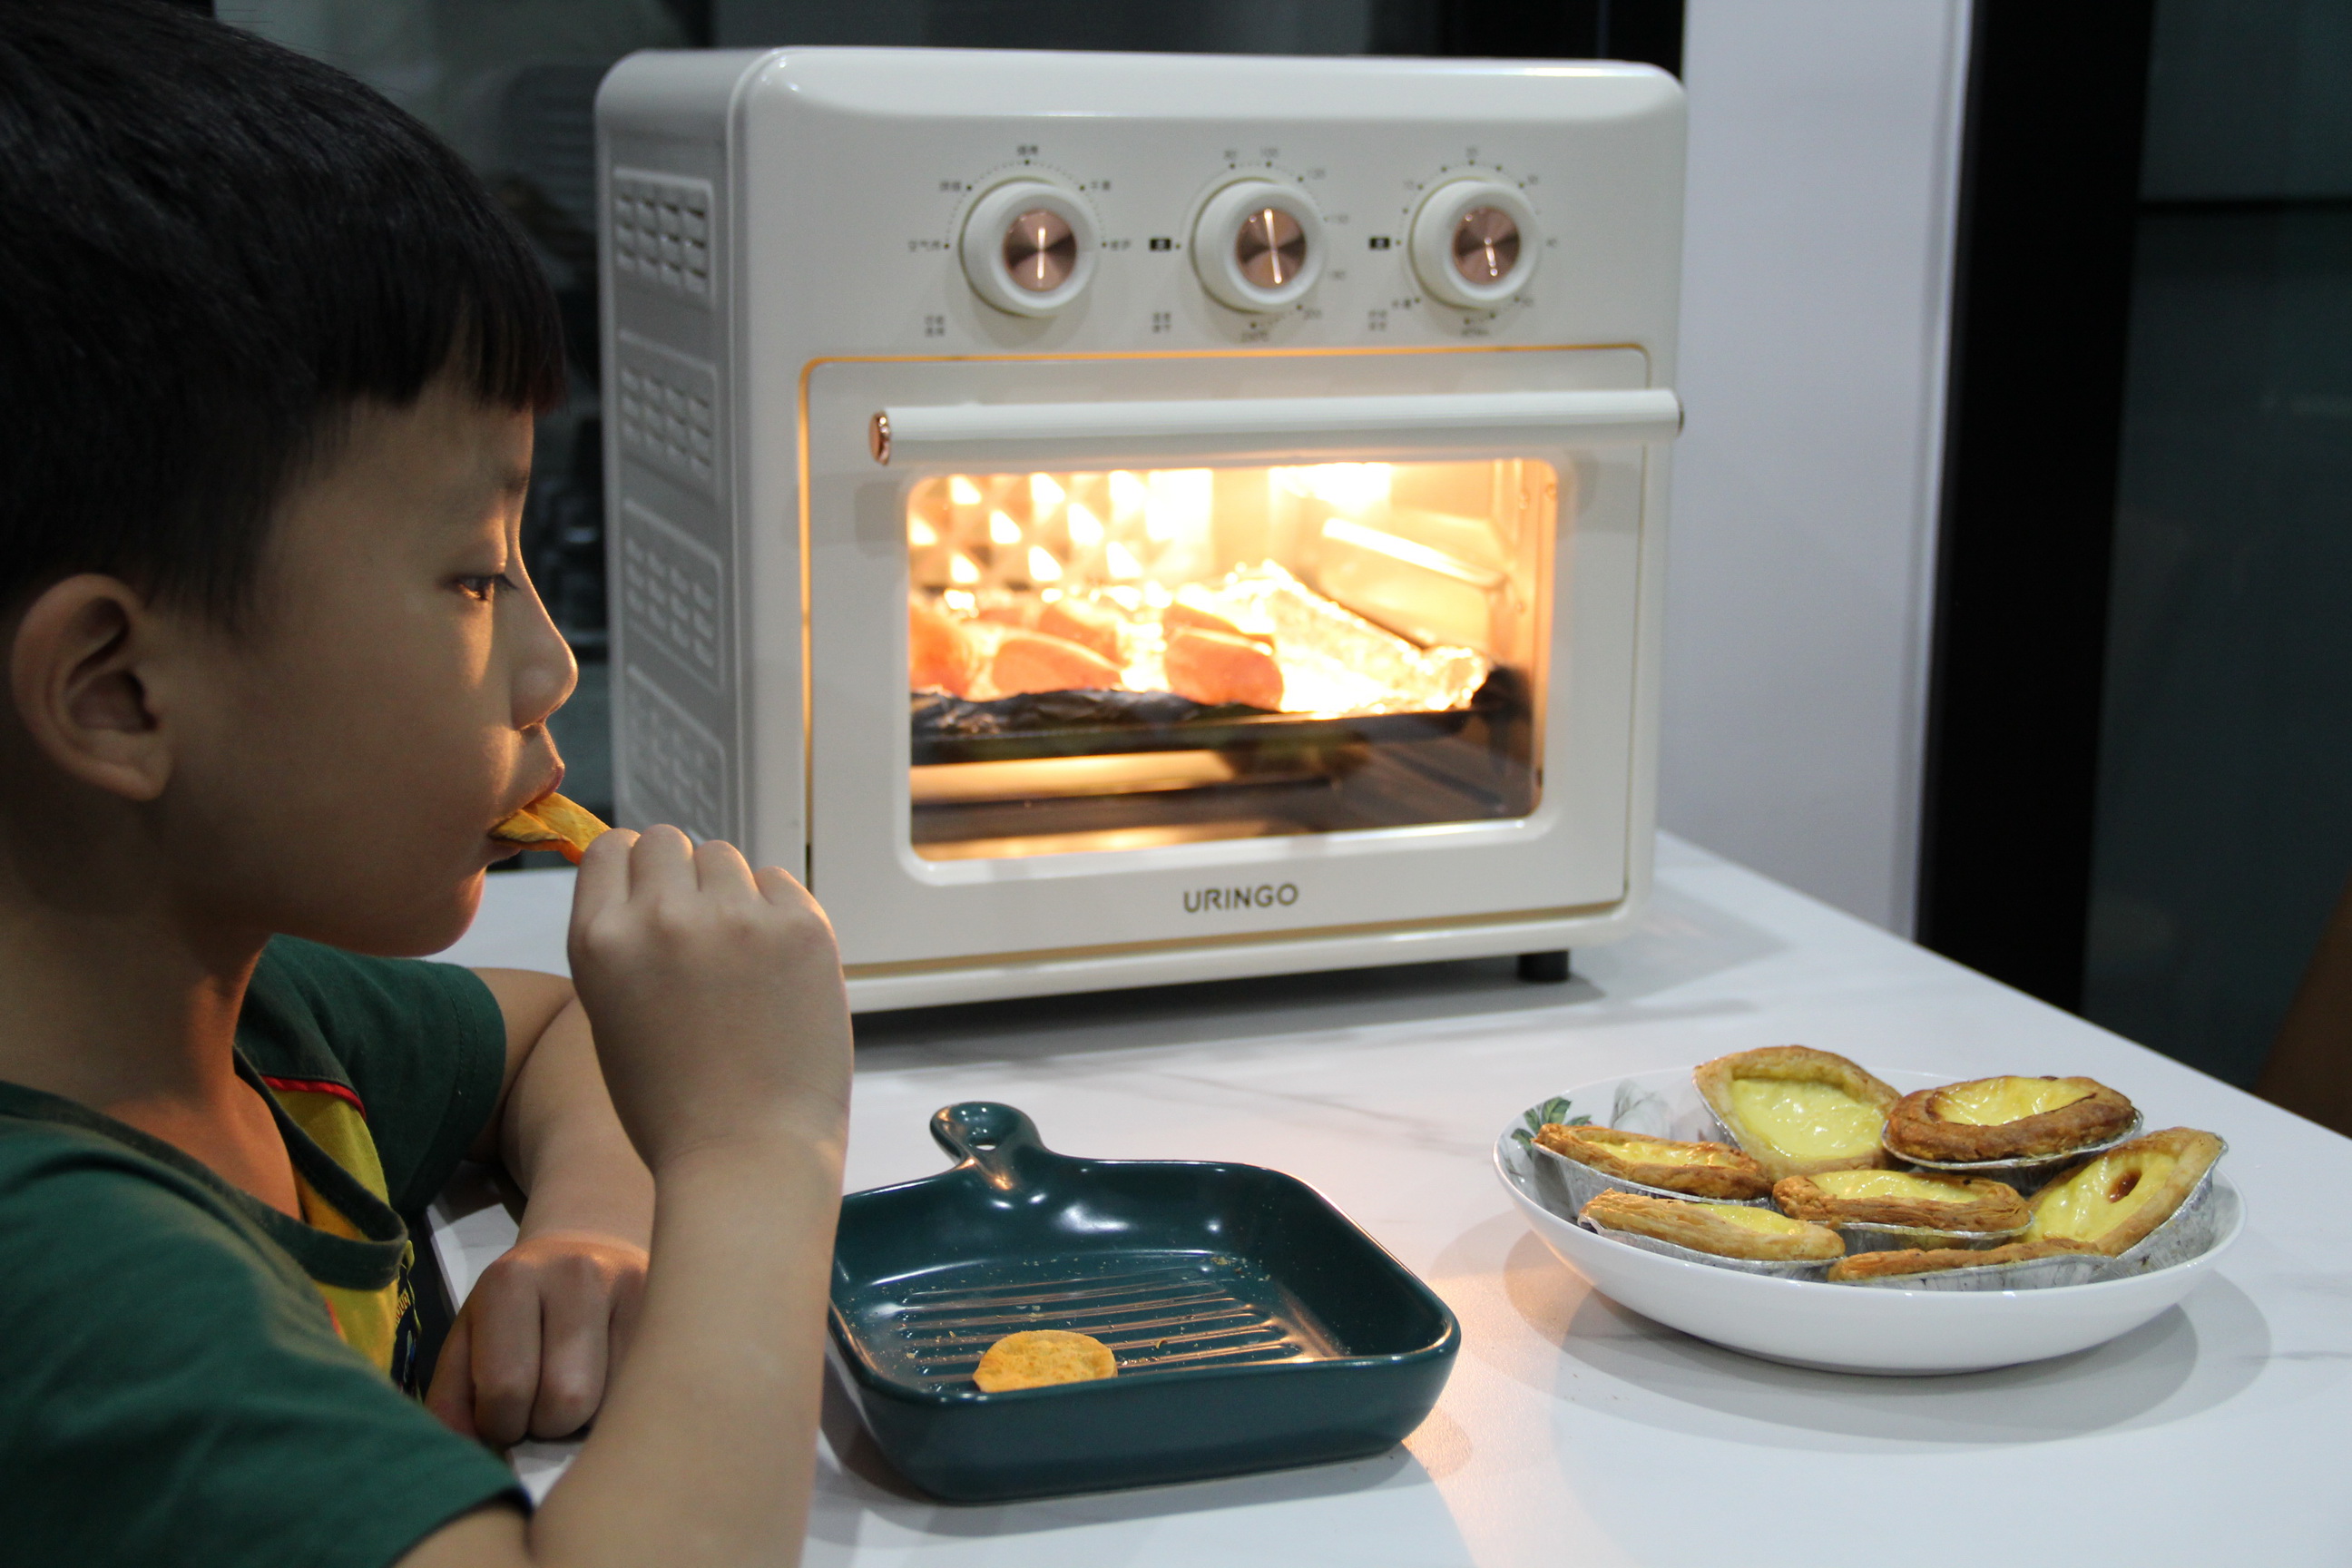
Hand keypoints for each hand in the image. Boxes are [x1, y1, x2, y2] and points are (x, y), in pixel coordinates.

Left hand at [425, 1231, 648, 1444]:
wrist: (582, 1252)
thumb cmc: (515, 1313)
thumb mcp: (467, 1345)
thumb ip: (453, 1406)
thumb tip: (477, 1464)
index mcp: (511, 1282)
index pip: (506, 1390)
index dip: (501, 1425)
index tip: (504, 1415)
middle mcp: (578, 1273)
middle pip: (567, 1401)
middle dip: (549, 1425)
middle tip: (543, 1407)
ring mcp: (635, 1285)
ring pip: (614, 1404)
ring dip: (591, 1419)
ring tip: (579, 1391)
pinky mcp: (671, 1308)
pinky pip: (648, 1391)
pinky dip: (624, 1403)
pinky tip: (612, 1381)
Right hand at [566, 826, 851, 1172]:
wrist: (748, 1157)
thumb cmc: (673, 1107)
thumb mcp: (611, 1017)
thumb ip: (625, 944)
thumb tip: (651, 885)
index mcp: (601, 941)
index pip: (610, 848)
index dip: (631, 869)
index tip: (650, 895)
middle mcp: (663, 916)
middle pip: (668, 840)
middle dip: (679, 876)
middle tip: (699, 931)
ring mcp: (737, 918)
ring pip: (726, 857)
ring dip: (729, 893)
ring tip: (739, 961)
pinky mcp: (802, 926)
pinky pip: (780, 883)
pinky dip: (776, 913)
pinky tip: (776, 969)